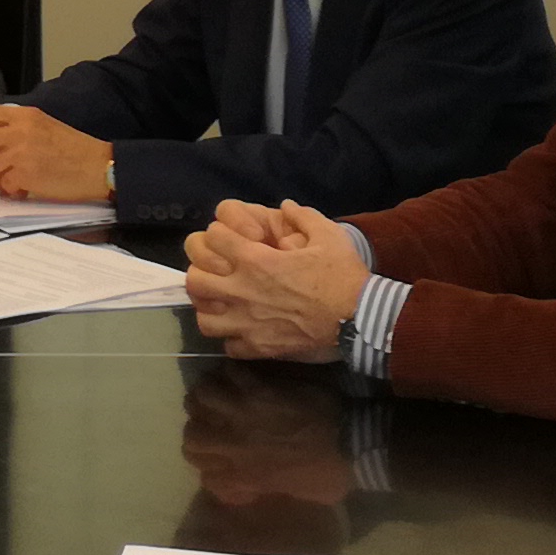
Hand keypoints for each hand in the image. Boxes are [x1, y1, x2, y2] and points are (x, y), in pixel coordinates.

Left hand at [0, 99, 113, 202]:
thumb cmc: (73, 149)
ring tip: (10, 182)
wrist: (98, 166)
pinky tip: (24, 190)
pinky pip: (5, 184)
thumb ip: (16, 128)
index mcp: (25, 115)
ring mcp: (23, 151)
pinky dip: (10, 190)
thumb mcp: (43, 126)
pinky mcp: (27, 173)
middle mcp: (21, 129)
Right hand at [179, 366, 358, 507]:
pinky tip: (238, 375)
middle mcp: (235, 446)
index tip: (217, 459)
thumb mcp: (292, 493)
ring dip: (207, 396)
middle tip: (212, 422)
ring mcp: (244, 414)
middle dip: (198, 429)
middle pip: (192, 437)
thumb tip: (251, 485)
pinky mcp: (260, 389)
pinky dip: (229, 372)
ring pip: (200, 398)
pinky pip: (229, 373)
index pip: (203, 474)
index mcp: (244, 477)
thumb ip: (264, 487)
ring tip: (218, 393)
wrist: (354, 444)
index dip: (207, 466)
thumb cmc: (330, 475)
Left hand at [180, 199, 365, 358]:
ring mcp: (246, 323)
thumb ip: (302, 216)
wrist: (359, 319)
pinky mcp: (257, 348)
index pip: (213, 238)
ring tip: (225, 303)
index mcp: (255, 260)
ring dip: (211, 308)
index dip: (221, 235)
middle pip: (196, 279)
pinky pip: (228, 345)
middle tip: (220, 271)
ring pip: (204, 317)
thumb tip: (286, 206)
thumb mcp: (327, 235)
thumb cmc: (342, 275)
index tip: (234, 239)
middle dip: (204, 270)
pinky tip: (244, 329)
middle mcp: (242, 291)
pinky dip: (232, 338)